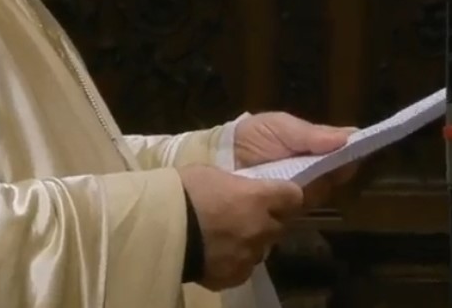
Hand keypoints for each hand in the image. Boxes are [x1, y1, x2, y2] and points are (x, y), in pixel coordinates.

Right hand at [177, 165, 302, 290]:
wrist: (157, 229)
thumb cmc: (183, 192)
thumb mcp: (210, 174)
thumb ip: (235, 184)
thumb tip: (240, 191)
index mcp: (258, 198)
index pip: (294, 197)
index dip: (285, 195)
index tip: (275, 195)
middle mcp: (261, 228)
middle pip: (279, 225)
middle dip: (267, 220)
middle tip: (245, 216)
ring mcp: (249, 256)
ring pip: (261, 249)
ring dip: (250, 242)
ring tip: (226, 238)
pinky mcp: (234, 277)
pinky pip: (243, 269)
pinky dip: (234, 262)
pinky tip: (215, 255)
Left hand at [234, 111, 360, 207]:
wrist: (217, 156)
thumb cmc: (250, 136)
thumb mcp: (280, 126)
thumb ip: (310, 133)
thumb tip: (349, 135)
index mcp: (313, 151)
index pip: (342, 156)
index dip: (350, 156)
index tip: (356, 153)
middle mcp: (311, 175)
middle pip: (334, 179)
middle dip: (331, 172)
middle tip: (323, 164)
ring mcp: (297, 195)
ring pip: (317, 195)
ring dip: (311, 185)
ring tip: (296, 172)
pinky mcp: (281, 212)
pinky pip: (296, 209)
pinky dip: (292, 199)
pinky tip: (285, 188)